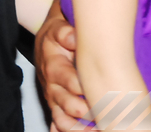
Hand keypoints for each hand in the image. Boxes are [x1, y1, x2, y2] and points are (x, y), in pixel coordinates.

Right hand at [35, 0, 88, 131]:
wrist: (47, 44)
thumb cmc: (57, 36)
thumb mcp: (59, 28)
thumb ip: (65, 32)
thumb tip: (74, 38)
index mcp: (53, 66)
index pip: (67, 80)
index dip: (81, 86)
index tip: (99, 89)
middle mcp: (52, 86)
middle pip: (66, 104)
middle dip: (84, 110)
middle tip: (104, 113)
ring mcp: (54, 99)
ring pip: (62, 120)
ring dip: (78, 128)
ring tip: (97, 128)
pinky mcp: (57, 108)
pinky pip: (59, 125)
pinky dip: (69, 131)